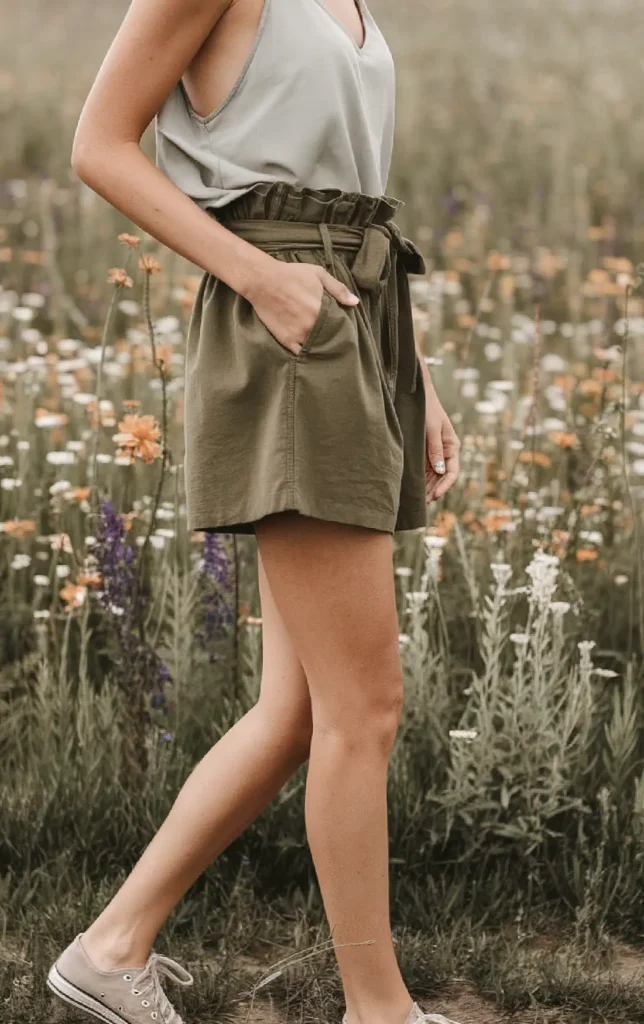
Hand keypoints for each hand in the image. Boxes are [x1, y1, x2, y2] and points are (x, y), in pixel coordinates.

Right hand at [244, 259, 359, 354]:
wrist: (263, 280)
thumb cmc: (291, 274)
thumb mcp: (318, 274)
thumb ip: (339, 289)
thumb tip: (355, 303)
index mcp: (322, 311)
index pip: (340, 325)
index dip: (342, 326)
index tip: (343, 326)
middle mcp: (312, 326)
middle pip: (329, 337)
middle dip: (332, 338)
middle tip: (335, 337)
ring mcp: (299, 335)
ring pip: (316, 347)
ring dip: (320, 346)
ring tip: (323, 345)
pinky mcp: (286, 340)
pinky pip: (300, 353)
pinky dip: (306, 353)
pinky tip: (309, 351)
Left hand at [423, 384, 460, 501]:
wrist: (418, 395)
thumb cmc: (427, 409)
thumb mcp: (431, 429)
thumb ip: (435, 449)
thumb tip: (439, 470)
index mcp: (452, 447)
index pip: (452, 472)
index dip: (444, 486)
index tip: (434, 496)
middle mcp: (445, 452)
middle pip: (442, 477)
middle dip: (434, 490)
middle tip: (421, 502)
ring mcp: (435, 453)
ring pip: (433, 476)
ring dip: (427, 487)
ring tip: (417, 499)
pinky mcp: (425, 452)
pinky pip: (425, 469)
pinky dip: (421, 479)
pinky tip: (413, 488)